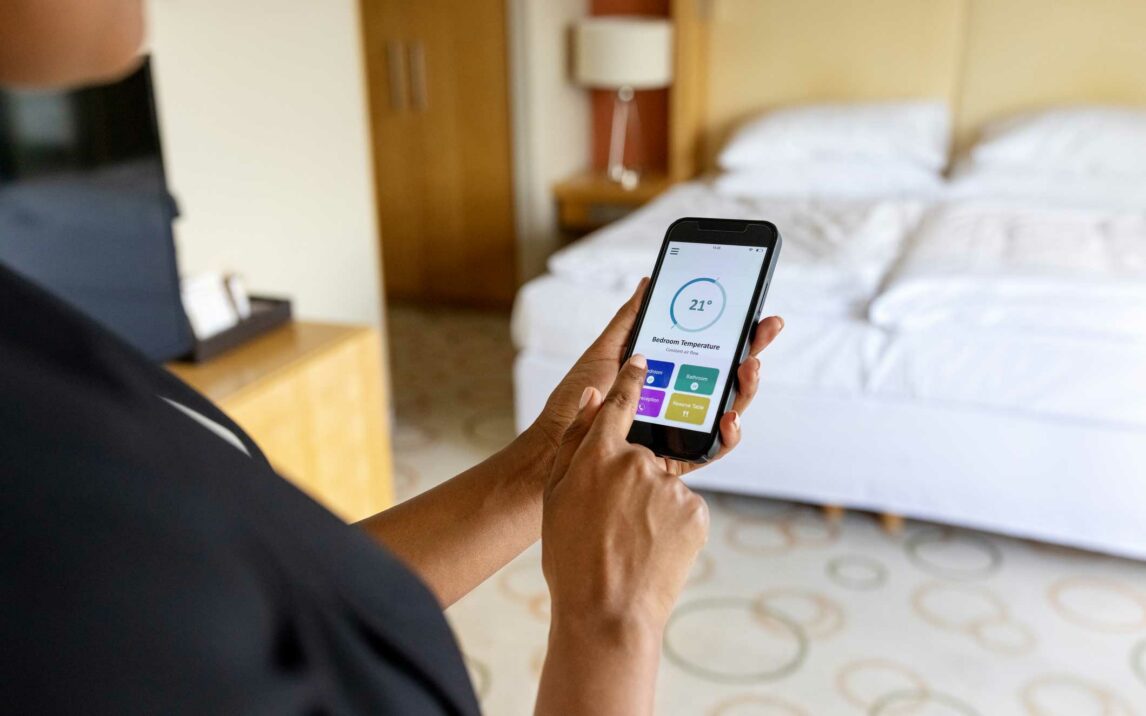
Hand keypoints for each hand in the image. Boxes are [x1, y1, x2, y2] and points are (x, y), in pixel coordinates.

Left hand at [531, 278, 784, 476]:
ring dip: (746, 389)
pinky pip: (711, 448)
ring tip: (749, 366)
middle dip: (752, 350)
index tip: (756, 312)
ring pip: (726, 410)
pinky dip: (727, 435)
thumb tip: (649, 282)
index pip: (710, 351)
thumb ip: (630, 320)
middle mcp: (679, 400)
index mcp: (667, 374)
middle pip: (726, 377)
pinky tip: (729, 417)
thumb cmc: (575, 401)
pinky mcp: (676, 457)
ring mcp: (680, 427)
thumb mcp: (604, 353)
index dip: (736, 333)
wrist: (555, 444)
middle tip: (768, 327)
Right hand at [541, 355, 706, 635]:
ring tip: (629, 547)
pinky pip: (683, 510)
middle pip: (641, 457)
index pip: (620, 403)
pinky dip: (671, 527)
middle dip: (631, 482)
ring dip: (651, 508)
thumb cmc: (571, 559)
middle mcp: (638, 462)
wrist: (607, 613)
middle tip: (611, 524)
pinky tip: (651, 552)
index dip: (631, 381)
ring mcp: (670, 488)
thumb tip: (593, 399)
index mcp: (599, 455)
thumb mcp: (555, 497)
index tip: (642, 363)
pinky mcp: (696, 513)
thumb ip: (573, 443)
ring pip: (663, 487)